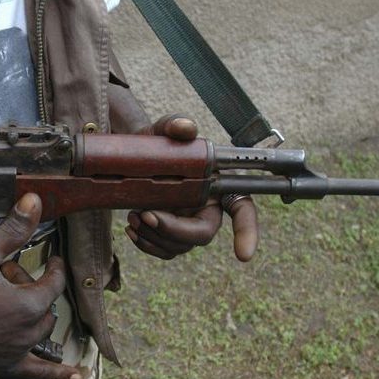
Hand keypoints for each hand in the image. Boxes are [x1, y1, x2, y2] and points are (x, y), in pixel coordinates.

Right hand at [0, 194, 80, 378]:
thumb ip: (12, 230)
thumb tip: (33, 202)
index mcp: (28, 304)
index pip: (53, 282)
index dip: (54, 267)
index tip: (52, 260)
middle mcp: (27, 331)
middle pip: (45, 305)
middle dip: (33, 288)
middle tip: (9, 275)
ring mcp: (16, 350)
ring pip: (41, 331)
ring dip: (35, 315)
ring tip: (13, 300)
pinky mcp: (3, 364)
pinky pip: (36, 373)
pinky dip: (56, 375)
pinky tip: (74, 378)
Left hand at [124, 115, 258, 261]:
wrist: (132, 158)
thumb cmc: (156, 143)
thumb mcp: (162, 129)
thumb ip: (174, 124)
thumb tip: (185, 127)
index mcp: (218, 186)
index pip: (242, 210)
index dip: (247, 231)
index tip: (243, 255)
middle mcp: (207, 210)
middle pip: (202, 234)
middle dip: (173, 230)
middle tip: (146, 214)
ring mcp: (188, 226)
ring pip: (179, 246)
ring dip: (153, 236)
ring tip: (134, 215)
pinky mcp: (169, 236)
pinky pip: (163, 251)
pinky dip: (146, 244)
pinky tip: (131, 228)